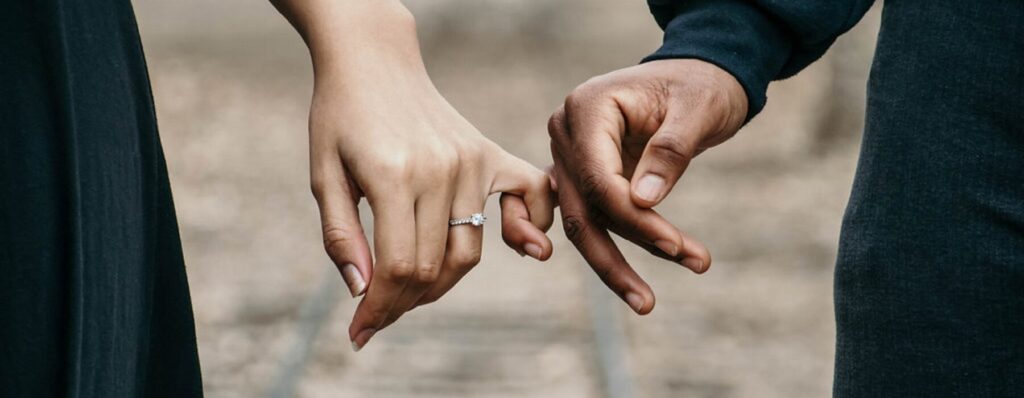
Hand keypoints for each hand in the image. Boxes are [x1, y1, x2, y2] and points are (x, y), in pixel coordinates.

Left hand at [273, 1, 554, 349]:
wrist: (374, 61)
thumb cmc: (340, 116)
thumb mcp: (324, 175)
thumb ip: (341, 235)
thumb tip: (362, 291)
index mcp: (393, 175)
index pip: (399, 267)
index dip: (379, 309)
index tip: (361, 332)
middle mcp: (441, 170)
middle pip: (434, 267)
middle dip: (403, 303)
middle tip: (378, 312)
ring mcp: (472, 161)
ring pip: (468, 250)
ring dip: (440, 282)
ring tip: (410, 288)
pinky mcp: (489, 153)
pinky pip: (530, 197)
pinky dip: (529, 227)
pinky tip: (520, 246)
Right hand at [548, 59, 747, 313]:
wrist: (698, 75)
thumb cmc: (700, 86)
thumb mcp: (697, 110)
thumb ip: (669, 152)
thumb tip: (642, 202)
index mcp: (586, 108)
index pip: (599, 178)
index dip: (634, 218)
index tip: (675, 245)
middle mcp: (565, 132)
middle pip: (582, 208)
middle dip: (617, 256)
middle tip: (648, 302)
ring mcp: (567, 155)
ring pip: (581, 222)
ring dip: (612, 263)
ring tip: (646, 301)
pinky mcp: (580, 175)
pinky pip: (579, 216)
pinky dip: (595, 247)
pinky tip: (610, 280)